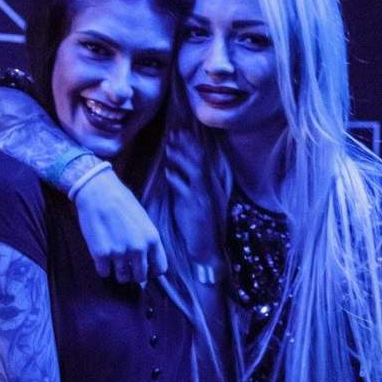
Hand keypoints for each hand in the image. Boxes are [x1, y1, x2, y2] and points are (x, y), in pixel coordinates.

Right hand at [74, 167, 166, 282]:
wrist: (98, 191)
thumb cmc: (121, 202)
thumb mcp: (144, 220)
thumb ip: (148, 241)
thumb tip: (148, 260)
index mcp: (152, 239)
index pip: (160, 269)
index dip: (151, 271)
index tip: (144, 267)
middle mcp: (138, 248)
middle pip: (140, 277)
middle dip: (133, 274)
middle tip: (126, 266)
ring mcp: (119, 253)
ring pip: (122, 278)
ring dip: (117, 272)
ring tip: (113, 260)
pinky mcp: (101, 254)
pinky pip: (104, 272)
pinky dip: (102, 267)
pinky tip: (101, 256)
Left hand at [165, 128, 220, 262]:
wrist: (208, 249)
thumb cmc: (200, 225)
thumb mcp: (198, 201)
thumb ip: (189, 184)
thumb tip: (173, 169)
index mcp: (213, 185)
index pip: (204, 158)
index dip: (192, 144)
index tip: (180, 132)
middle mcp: (211, 188)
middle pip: (201, 160)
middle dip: (187, 145)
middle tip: (174, 132)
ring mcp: (205, 197)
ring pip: (195, 170)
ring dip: (182, 158)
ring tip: (169, 148)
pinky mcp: (196, 208)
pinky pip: (185, 189)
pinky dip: (177, 179)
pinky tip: (168, 173)